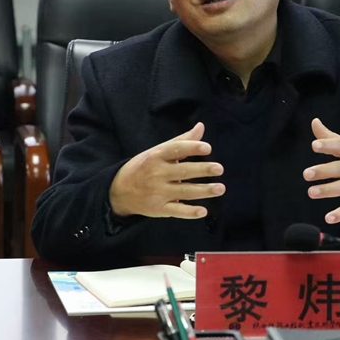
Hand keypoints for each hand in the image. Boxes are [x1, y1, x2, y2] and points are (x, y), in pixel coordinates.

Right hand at [109, 122, 224, 218]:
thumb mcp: (158, 151)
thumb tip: (201, 127)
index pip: (176, 150)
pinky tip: (203, 211)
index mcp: (157, 156)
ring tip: (220, 188)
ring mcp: (158, 192)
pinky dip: (189, 212)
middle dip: (202, 170)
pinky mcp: (159, 209)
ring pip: (184, 192)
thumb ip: (182, 141)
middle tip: (219, 168)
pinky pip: (176, 211)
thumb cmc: (145, 166)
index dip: (192, 148)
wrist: (119, 190)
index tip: (207, 148)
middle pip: (183, 171)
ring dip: (203, 191)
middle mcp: (157, 174)